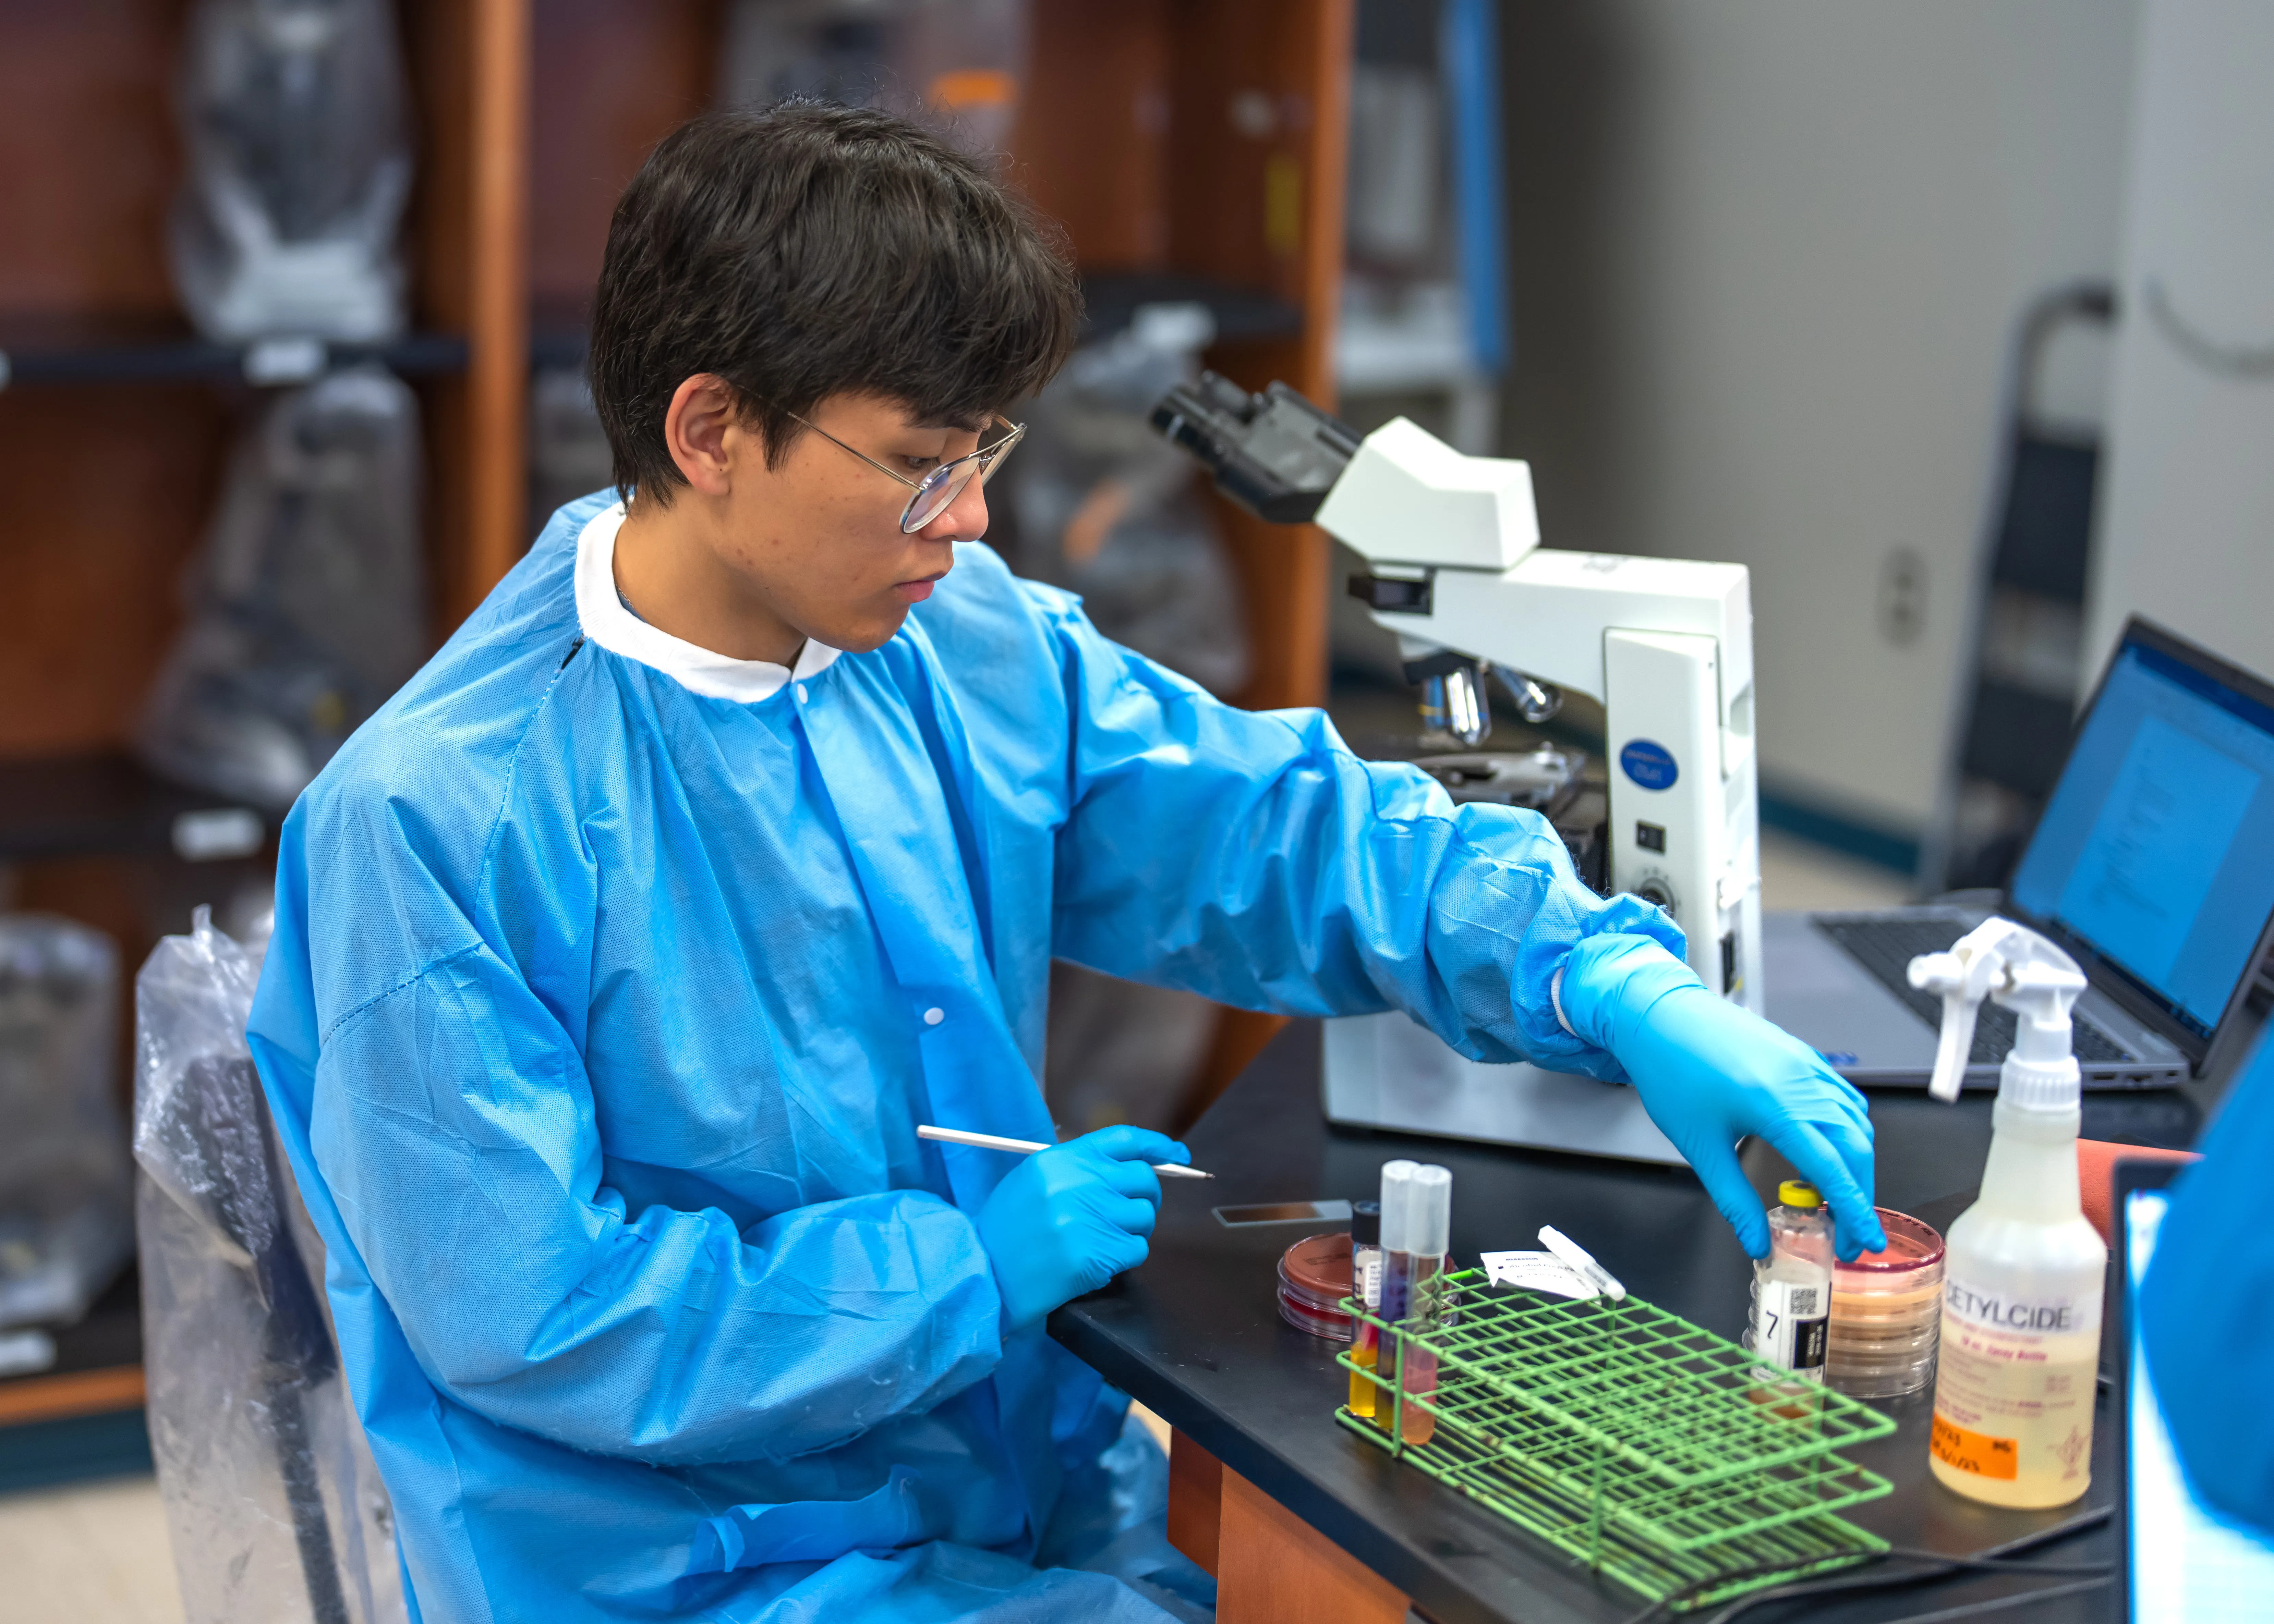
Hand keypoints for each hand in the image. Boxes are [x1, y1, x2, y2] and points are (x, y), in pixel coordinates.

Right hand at [973, 1126, 1189, 1330]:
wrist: (983, 1274)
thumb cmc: (1008, 1231)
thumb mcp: (1033, 1182)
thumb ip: (1078, 1170)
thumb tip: (1131, 1167)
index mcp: (1060, 1160)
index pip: (1123, 1140)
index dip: (1157, 1146)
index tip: (1178, 1155)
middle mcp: (1077, 1183)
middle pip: (1143, 1179)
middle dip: (1148, 1197)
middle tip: (1131, 1213)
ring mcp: (1086, 1218)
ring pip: (1145, 1217)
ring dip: (1134, 1231)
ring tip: (1105, 1241)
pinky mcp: (1094, 1254)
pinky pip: (1136, 1250)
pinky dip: (1125, 1257)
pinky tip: (1099, 1261)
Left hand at [1560, 935, 1885, 1260]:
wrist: (1660, 1016)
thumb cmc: (1672, 1073)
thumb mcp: (1699, 1146)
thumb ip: (1734, 1200)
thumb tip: (1757, 1242)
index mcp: (1774, 1105)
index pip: (1831, 1168)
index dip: (1853, 1210)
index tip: (1864, 1241)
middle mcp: (1800, 1081)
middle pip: (1854, 1147)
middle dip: (1859, 1193)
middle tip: (1848, 1231)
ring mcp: (1805, 1064)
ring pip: (1855, 1121)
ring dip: (1857, 1163)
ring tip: (1838, 1197)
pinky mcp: (1803, 1055)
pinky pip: (1843, 1096)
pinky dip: (1849, 1129)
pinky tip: (1835, 1149)